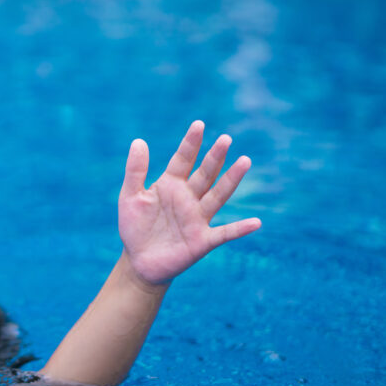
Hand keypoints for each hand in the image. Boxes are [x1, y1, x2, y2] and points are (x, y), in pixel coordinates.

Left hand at [117, 121, 260, 286]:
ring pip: (217, 196)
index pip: (182, 159)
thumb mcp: (130, 197)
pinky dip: (240, 229)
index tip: (199, 124)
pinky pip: (225, 233)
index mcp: (170, 184)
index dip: (190, 143)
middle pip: (204, 174)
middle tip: (225, 139)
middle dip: (214, 157)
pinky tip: (255, 222)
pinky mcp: (202, 240)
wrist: (139, 261)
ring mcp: (197, 218)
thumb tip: (139, 141)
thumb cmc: (134, 226)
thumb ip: (135, 171)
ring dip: (231, 180)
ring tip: (245, 161)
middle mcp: (188, 197)